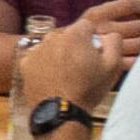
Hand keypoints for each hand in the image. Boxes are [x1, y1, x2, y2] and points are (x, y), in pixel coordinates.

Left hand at [25, 1, 139, 110]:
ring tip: (66, 75)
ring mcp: (37, 50)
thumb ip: (114, 42)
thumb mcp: (113, 66)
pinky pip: (38, 58)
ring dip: (59, 54)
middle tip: (81, 67)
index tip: (94, 55)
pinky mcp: (25, 63)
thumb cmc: (88, 89)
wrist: (61, 113)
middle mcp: (52, 36)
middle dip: (75, 46)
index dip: (93, 40)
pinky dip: (44, 65)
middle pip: (68, 36)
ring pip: (52, 46)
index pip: (87, 26)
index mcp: (74, 34)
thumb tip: (109, 34)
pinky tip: (52, 79)